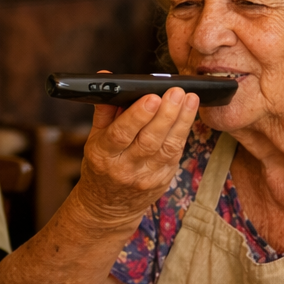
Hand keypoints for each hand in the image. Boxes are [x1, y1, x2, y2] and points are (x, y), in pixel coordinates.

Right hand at [76, 85, 200, 227]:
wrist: (108, 207)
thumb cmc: (101, 167)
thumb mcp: (94, 140)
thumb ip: (104, 110)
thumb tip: (107, 76)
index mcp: (103, 155)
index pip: (121, 134)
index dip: (137, 116)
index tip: (152, 97)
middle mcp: (124, 168)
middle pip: (149, 140)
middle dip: (166, 114)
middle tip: (176, 92)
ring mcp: (146, 176)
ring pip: (167, 146)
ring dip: (181, 121)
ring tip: (189, 99)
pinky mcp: (163, 180)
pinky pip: (175, 153)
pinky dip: (183, 132)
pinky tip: (188, 115)